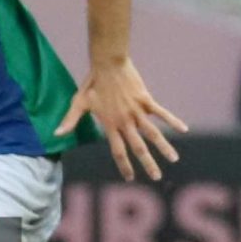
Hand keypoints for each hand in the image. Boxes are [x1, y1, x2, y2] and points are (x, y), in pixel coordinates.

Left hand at [61, 56, 186, 179]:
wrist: (107, 63)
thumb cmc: (92, 83)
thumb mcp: (78, 103)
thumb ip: (70, 120)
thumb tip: (56, 135)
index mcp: (110, 125)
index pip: (118, 151)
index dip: (124, 165)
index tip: (130, 178)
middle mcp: (125, 121)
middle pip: (138, 148)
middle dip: (148, 164)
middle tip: (156, 177)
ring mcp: (137, 111)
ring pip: (153, 134)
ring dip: (164, 148)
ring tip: (174, 160)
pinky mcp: (146, 100)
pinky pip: (162, 114)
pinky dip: (173, 122)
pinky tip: (184, 130)